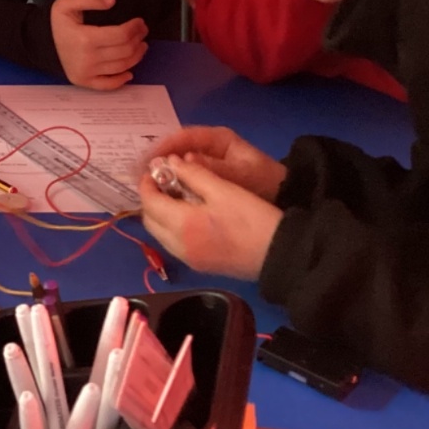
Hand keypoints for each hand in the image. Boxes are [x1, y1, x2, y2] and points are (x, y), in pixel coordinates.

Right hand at [49, 0, 147, 89]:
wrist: (43, 42)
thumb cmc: (59, 23)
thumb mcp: (67, 3)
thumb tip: (112, 1)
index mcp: (85, 39)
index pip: (121, 35)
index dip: (135, 28)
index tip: (140, 22)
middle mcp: (88, 59)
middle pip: (125, 51)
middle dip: (138, 40)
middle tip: (142, 32)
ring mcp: (87, 73)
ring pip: (122, 66)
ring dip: (137, 56)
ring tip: (141, 46)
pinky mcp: (85, 82)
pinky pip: (109, 85)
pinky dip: (122, 80)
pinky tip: (130, 73)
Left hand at [139, 157, 281, 280]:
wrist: (281, 254)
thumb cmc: (253, 218)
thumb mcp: (223, 189)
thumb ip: (193, 174)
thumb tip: (169, 162)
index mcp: (183, 225)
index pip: (150, 202)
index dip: (147, 183)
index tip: (155, 170)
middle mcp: (179, 246)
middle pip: (150, 221)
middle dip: (151, 199)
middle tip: (164, 181)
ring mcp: (190, 260)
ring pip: (160, 235)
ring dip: (161, 214)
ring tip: (177, 195)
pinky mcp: (201, 267)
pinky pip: (174, 245)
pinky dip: (172, 228)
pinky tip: (190, 215)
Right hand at [146, 126, 285, 201]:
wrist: (283, 196)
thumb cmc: (264, 181)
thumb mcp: (243, 174)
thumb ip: (216, 169)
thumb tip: (184, 162)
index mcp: (217, 138)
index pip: (184, 136)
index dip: (163, 145)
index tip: (148, 159)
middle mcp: (208, 147)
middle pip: (176, 148)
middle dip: (156, 159)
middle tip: (138, 173)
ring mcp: (206, 161)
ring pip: (177, 162)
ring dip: (161, 172)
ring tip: (143, 184)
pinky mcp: (205, 176)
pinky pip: (184, 176)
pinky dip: (171, 183)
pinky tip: (160, 193)